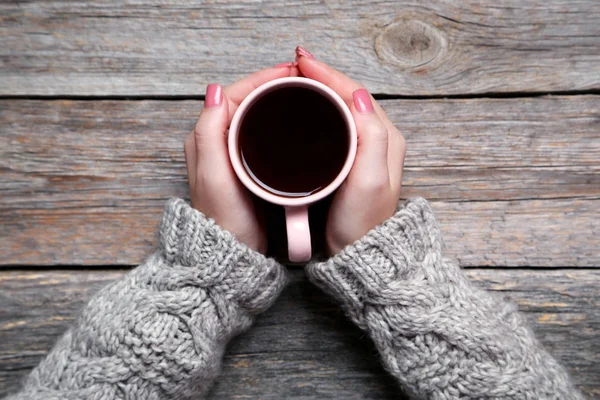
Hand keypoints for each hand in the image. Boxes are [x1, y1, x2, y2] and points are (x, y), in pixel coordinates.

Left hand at [184, 65, 299, 252]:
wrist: (232, 253)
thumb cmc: (223, 219)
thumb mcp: (214, 175)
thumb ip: (210, 132)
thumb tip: (214, 90)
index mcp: (205, 137)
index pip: (235, 93)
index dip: (263, 79)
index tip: (291, 73)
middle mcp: (217, 141)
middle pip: (247, 100)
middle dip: (274, 86)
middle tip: (303, 80)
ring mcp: (233, 153)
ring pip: (256, 116)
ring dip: (278, 102)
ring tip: (305, 96)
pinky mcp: (248, 166)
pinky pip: (263, 133)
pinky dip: (279, 123)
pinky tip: (297, 125)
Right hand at [296, 51, 405, 254]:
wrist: (359, 253)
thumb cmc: (361, 223)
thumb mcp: (369, 180)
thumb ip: (370, 136)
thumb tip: (358, 96)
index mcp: (386, 138)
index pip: (355, 92)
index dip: (328, 74)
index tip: (302, 63)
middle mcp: (379, 139)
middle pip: (349, 95)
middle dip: (323, 75)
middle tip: (296, 64)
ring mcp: (366, 149)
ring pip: (342, 107)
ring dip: (321, 89)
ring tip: (298, 79)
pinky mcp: (352, 160)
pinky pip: (338, 123)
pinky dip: (320, 109)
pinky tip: (305, 109)